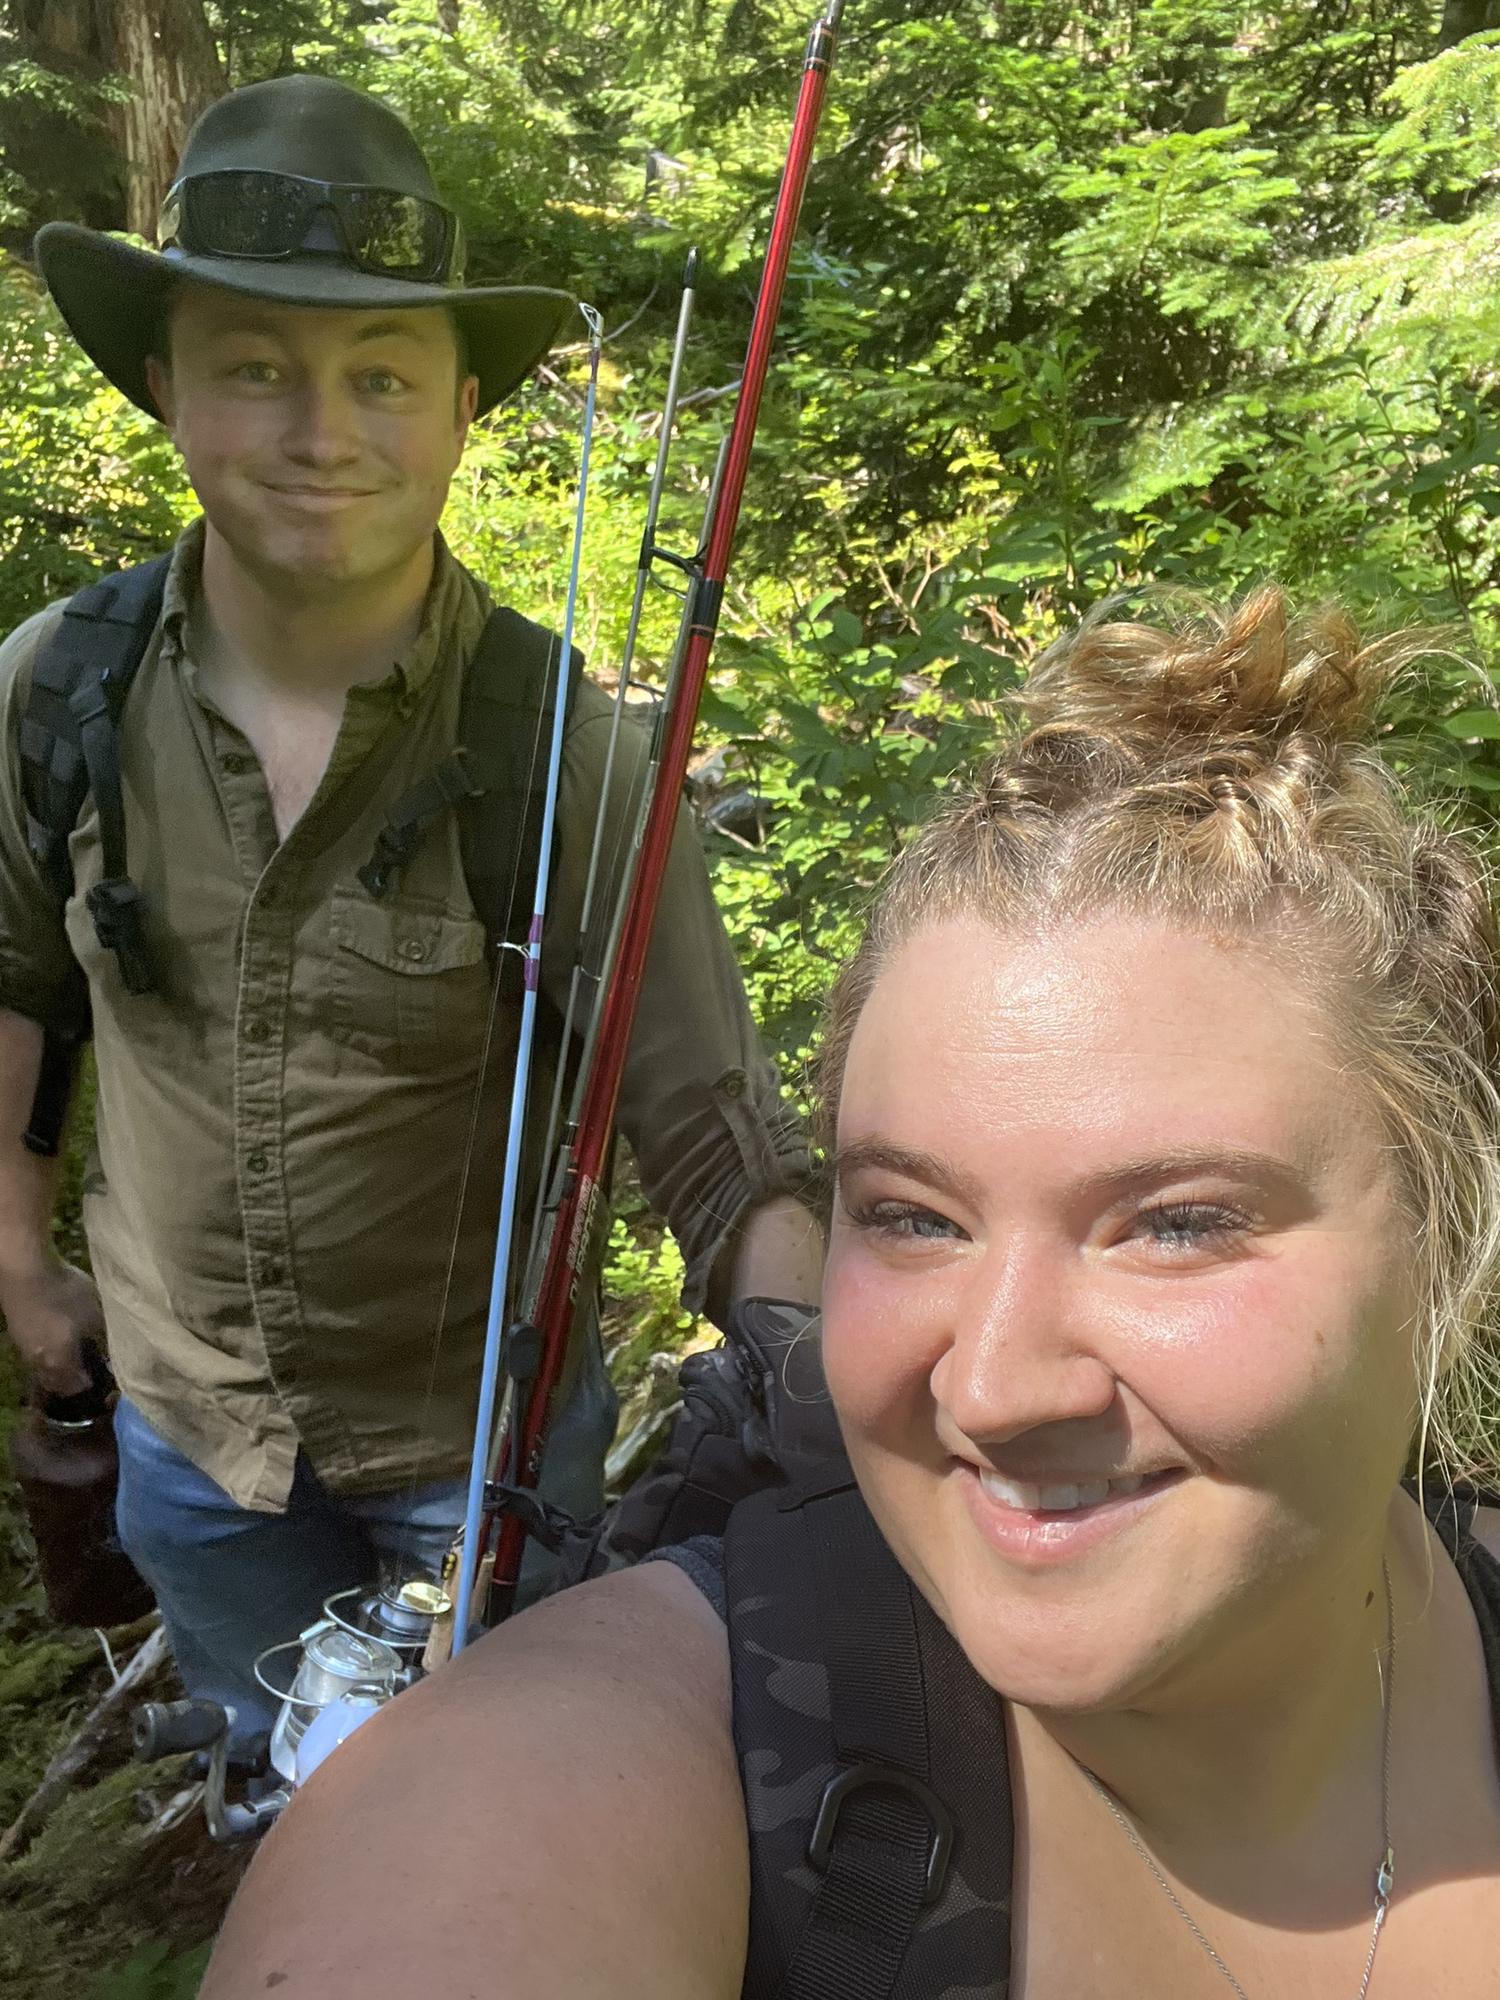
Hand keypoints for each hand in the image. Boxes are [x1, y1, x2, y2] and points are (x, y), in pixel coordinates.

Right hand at [1, 1260, 102, 1394]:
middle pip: (55, 1381)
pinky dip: (47, 1349)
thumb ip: (103, 1335)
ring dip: (57, 1364)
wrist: (24, 1271)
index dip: (88, 1384)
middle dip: (71, 1379)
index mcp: (60, 1363)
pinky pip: (34, 1350)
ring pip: (42, 1366)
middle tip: (88, 1367)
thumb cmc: (65, 1295)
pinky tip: (57, 1332)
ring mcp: (23, 1347)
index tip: (102, 1376)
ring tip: (74, 1349)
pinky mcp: (15, 1331)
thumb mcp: (94, 1314)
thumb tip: (116, 1348)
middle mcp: (38, 1362)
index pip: (74, 1387)